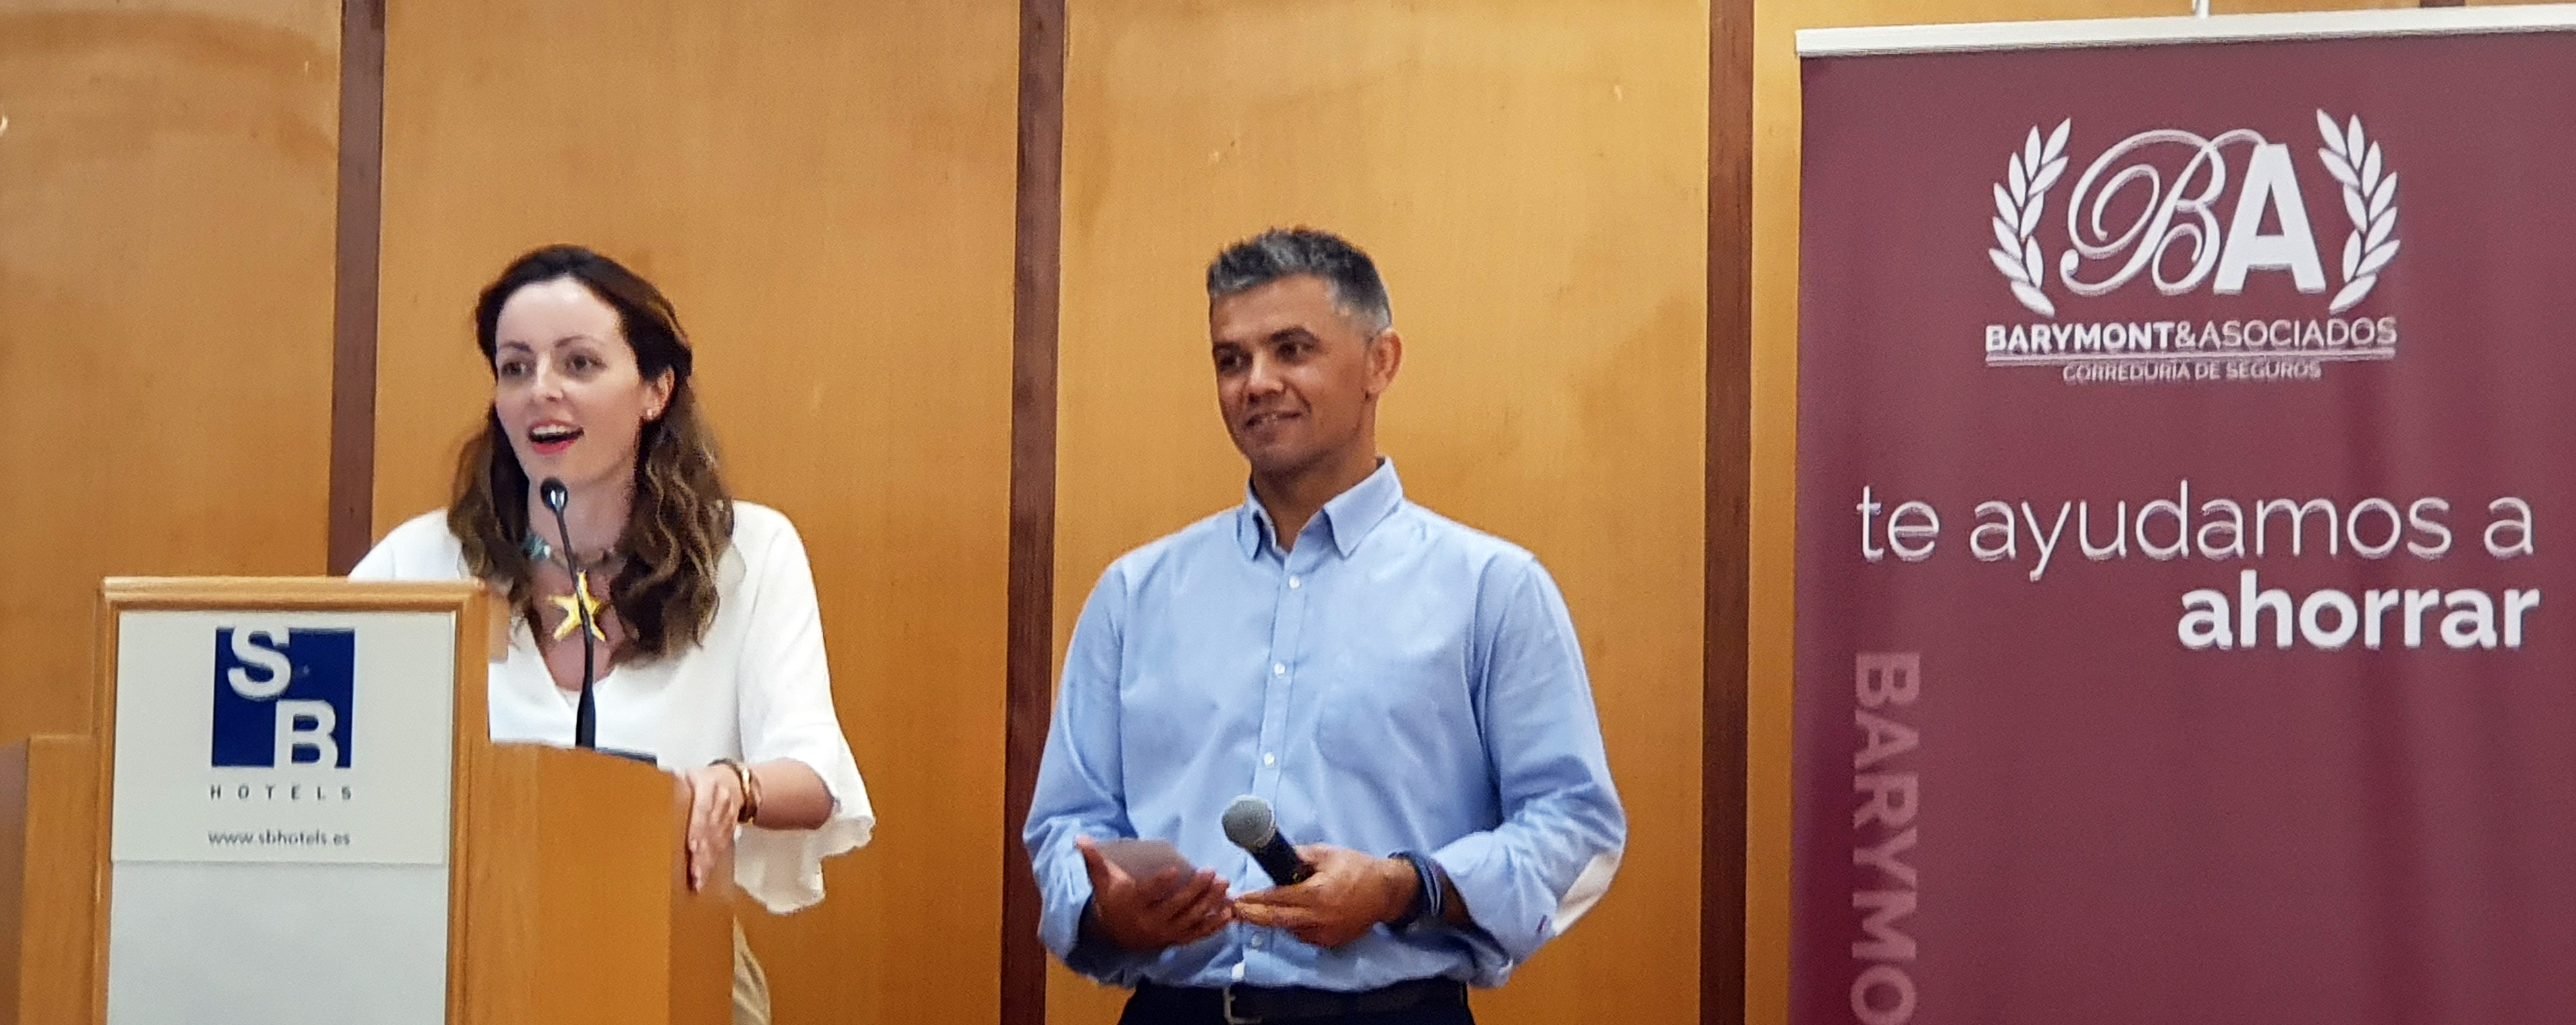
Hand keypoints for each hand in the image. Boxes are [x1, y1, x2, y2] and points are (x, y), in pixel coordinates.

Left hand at [680, 763, 742, 891]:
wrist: (733, 781)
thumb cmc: (701, 781)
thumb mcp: (686, 775)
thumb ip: (670, 785)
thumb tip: (643, 795)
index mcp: (706, 785)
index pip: (703, 808)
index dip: (698, 828)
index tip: (692, 846)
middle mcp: (720, 801)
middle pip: (711, 829)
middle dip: (702, 852)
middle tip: (693, 872)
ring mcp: (727, 816)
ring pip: (718, 841)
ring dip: (707, 861)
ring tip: (697, 879)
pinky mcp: (730, 828)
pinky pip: (722, 847)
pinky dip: (712, 862)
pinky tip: (704, 875)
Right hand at [1076, 835, 1231, 951]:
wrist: (1114, 934)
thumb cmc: (1111, 900)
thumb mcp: (1101, 880)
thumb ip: (1093, 859)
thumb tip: (1079, 837)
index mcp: (1133, 904)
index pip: (1148, 893)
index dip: (1161, 883)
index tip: (1176, 870)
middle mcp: (1150, 921)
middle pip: (1176, 907)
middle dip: (1196, 890)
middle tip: (1212, 872)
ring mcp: (1166, 932)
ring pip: (1191, 919)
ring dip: (1210, 903)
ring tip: (1225, 885)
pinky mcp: (1177, 939)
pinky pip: (1198, 934)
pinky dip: (1215, 925)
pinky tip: (1230, 913)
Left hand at [1230, 845, 1413, 947]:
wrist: (1386, 892)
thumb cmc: (1356, 868)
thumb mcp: (1326, 854)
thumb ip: (1299, 857)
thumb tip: (1275, 860)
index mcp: (1316, 893)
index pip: (1276, 900)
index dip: (1253, 900)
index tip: (1236, 898)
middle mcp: (1318, 918)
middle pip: (1276, 921)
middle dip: (1252, 916)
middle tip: (1233, 911)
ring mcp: (1324, 934)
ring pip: (1289, 929)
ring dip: (1274, 919)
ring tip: (1261, 909)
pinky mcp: (1331, 942)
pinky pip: (1304, 935)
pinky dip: (1294, 925)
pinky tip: (1295, 913)